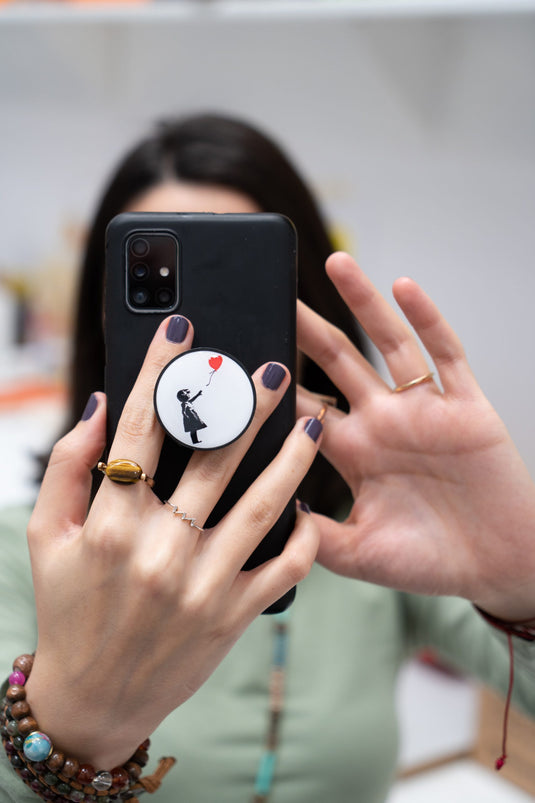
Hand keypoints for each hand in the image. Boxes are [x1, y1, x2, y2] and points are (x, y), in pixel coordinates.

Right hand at [25, 316, 319, 767]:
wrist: (95, 698)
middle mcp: (159, 550)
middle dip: (245, 402)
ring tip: (315, 417)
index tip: (182, 330)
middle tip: (273, 366)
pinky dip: (304, 537)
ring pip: (262, 506)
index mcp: (109, 524)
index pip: (140, 427)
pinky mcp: (234, 615)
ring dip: (294, 457)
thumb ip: (69, 467)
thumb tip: (104, 406)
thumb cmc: (68, 608)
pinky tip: (312, 505)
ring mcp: (203, 585)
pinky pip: (284, 569)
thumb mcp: (47, 536)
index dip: (160, 370)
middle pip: (212, 457)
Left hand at [297, 252, 534, 622]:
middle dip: (305, 329)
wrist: (499, 565)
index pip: (305, 409)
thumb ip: (315, 538)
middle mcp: (383, 423)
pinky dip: (427, 320)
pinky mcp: (465, 407)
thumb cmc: (431, 561)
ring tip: (336, 262)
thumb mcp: (362, 555)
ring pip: (387, 345)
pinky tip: (405, 287)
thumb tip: (269, 517)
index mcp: (355, 454)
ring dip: (364, 303)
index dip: (275, 386)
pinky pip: (445, 355)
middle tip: (273, 292)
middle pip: (336, 363)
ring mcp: (423, 410)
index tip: (241, 359)